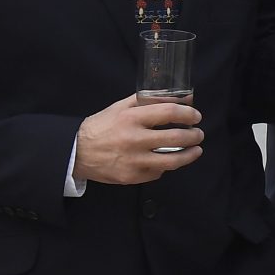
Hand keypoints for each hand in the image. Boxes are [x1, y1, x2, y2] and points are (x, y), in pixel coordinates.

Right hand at [75, 93, 202, 184]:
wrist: (76, 152)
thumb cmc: (102, 126)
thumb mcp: (122, 107)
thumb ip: (151, 100)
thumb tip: (183, 97)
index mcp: (131, 118)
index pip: (169, 112)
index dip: (188, 114)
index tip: (196, 116)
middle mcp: (134, 140)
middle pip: (176, 138)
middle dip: (194, 136)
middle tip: (198, 134)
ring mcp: (133, 161)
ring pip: (172, 161)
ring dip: (190, 155)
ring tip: (196, 150)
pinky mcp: (132, 177)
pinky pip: (157, 172)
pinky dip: (165, 166)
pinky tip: (167, 160)